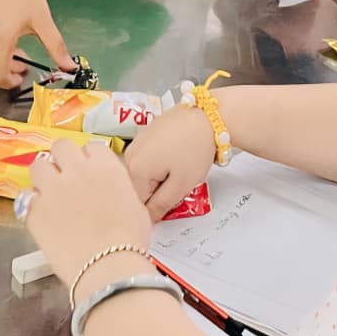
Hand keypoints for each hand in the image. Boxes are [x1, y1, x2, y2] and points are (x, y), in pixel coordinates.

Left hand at [23, 142, 153, 292]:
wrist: (107, 267)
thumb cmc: (128, 241)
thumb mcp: (135, 205)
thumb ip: (117, 187)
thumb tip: (110, 189)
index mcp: (105, 166)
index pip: (91, 147)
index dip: (89, 159)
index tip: (89, 170)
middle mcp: (76, 170)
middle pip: (61, 147)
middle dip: (62, 159)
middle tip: (66, 176)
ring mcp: (52, 189)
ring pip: (38, 166)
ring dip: (44, 176)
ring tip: (50, 193)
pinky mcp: (34, 210)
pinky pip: (28, 199)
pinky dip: (35, 206)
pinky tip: (45, 219)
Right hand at [124, 105, 216, 221]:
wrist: (208, 115)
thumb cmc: (195, 150)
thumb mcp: (181, 185)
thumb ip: (160, 206)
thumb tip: (147, 220)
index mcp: (134, 170)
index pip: (137, 204)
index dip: (156, 208)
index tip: (172, 202)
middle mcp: (128, 155)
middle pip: (137, 188)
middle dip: (155, 192)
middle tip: (177, 183)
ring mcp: (135, 142)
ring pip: (142, 173)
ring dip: (157, 178)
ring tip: (178, 168)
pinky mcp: (144, 133)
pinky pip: (146, 158)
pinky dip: (158, 163)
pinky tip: (175, 156)